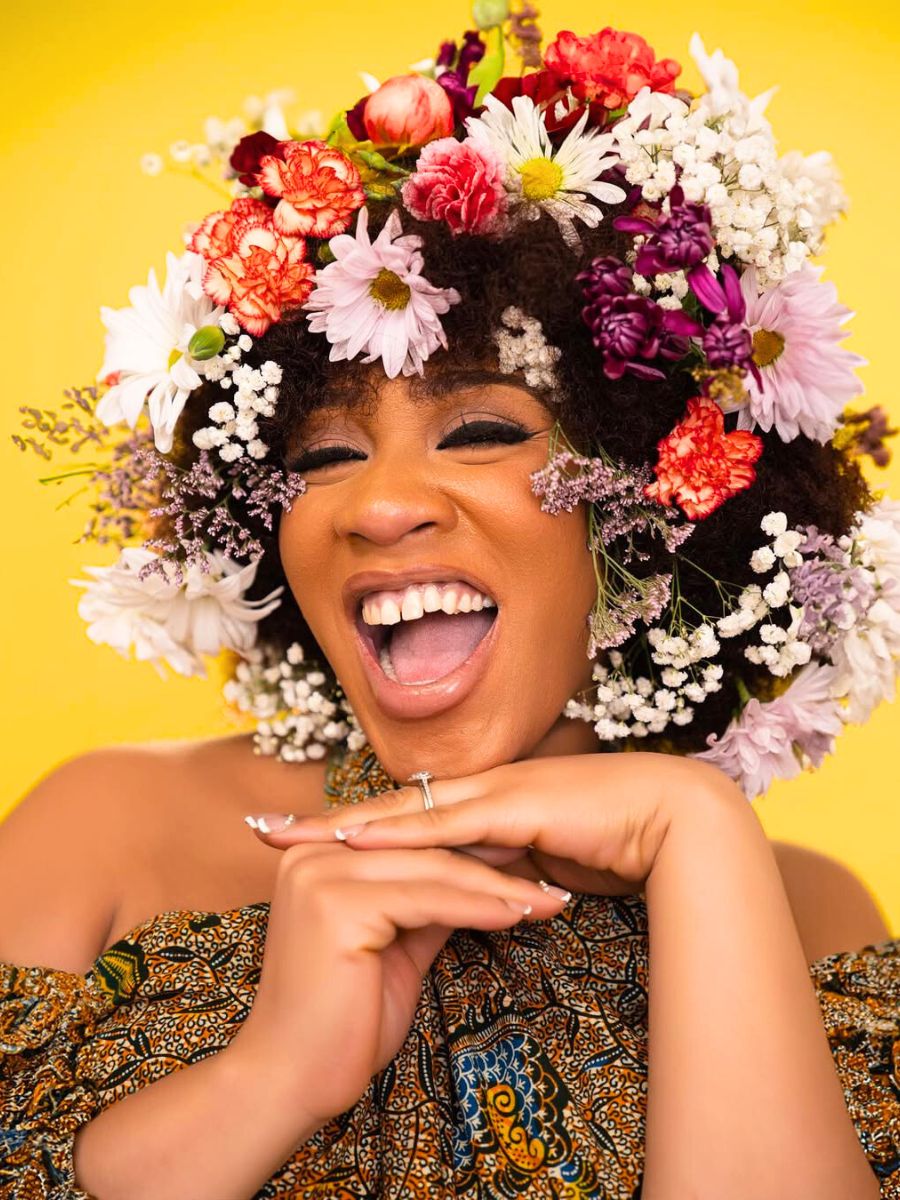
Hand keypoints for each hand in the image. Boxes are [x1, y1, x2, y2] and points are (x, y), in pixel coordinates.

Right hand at [228, 840, 570, 1130]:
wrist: (290, 1080)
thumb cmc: (343, 1022)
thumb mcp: (396, 946)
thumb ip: (425, 904)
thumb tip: (477, 878)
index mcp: (320, 852)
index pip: (414, 843)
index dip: (474, 850)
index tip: (530, 856)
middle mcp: (315, 852)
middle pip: (427, 852)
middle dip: (496, 866)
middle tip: (551, 875)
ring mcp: (322, 874)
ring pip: (434, 873)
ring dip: (499, 887)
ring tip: (548, 899)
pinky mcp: (337, 904)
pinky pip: (428, 900)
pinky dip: (480, 907)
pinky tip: (520, 914)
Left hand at [248, 752, 739, 898]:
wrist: (677, 817)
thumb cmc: (618, 841)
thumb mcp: (547, 862)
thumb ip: (509, 870)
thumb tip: (484, 894)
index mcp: (487, 802)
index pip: (407, 815)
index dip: (355, 828)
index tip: (303, 844)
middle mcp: (483, 788)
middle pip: (388, 807)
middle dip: (327, 822)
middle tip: (267, 834)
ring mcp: (497, 791)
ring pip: (405, 809)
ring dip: (346, 824)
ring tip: (292, 839)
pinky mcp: (517, 804)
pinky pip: (447, 820)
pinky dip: (398, 830)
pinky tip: (358, 838)